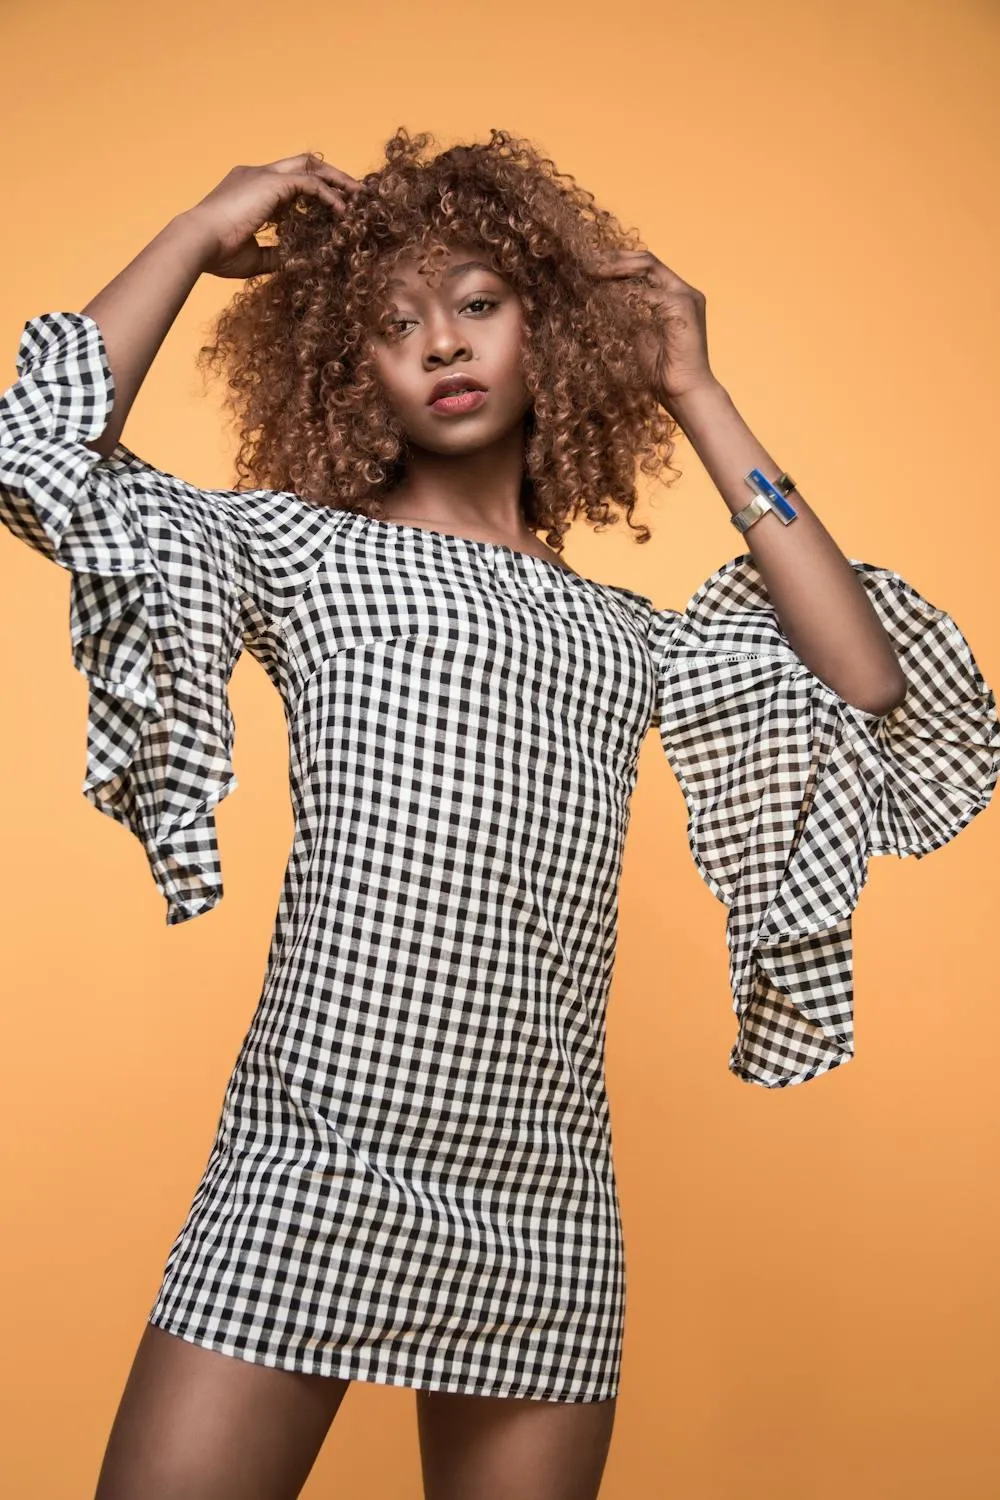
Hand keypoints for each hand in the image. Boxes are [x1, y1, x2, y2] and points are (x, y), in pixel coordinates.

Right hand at [180, 151, 362, 278]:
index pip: (287, 181)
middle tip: (355, 193)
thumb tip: (297, 262)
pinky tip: (343, 211)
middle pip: (302, 163)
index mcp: (248, 188)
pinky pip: (310, 183)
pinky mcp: (271, 182)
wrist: (197, 242)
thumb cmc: (217, 253)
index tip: (332, 208)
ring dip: (337, 181)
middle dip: (331, 176)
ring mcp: (264, 175)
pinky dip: (329, 195)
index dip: (311, 192)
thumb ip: (277, 255)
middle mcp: (256, 174)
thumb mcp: (254, 257)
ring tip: (359, 197)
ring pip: (310, 166)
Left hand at [588, 249, 716, 410]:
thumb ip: (623, 312)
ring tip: (593, 272)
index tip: (589, 266)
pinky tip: (607, 296)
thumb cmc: (660, 371)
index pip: (644, 266)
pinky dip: (627, 294)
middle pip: (646, 260)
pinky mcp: (684, 306)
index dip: (617, 262)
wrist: (684, 393)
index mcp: (673, 295)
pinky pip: (650, 292)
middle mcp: (682, 290)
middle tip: (586, 263)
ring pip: (648, 267)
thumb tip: (596, 295)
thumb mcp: (635, 333)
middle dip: (614, 259)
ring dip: (617, 268)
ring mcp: (685, 295)